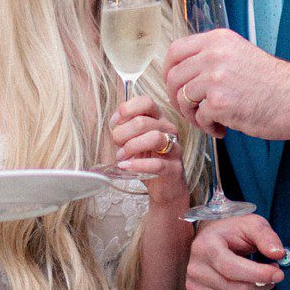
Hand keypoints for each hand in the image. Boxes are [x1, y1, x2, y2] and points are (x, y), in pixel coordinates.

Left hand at [109, 94, 188, 211]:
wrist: (165, 187)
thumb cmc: (148, 160)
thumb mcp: (135, 139)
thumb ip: (126, 128)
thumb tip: (115, 122)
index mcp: (159, 119)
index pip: (146, 102)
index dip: (127, 109)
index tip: (115, 123)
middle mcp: (169, 129)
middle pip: (143, 121)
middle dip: (123, 133)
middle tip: (117, 145)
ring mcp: (174, 148)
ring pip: (154, 138)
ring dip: (131, 147)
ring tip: (121, 157)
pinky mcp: (174, 168)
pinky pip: (157, 163)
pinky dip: (138, 165)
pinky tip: (126, 166)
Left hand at [165, 29, 289, 140]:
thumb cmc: (273, 83)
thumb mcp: (240, 55)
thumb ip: (213, 57)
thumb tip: (182, 71)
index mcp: (218, 40)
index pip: (175, 50)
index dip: (169, 71)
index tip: (173, 85)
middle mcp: (214, 55)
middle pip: (174, 77)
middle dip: (176, 97)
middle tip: (190, 110)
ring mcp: (216, 78)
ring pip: (182, 98)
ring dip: (192, 115)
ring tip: (211, 121)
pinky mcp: (220, 102)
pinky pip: (199, 118)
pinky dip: (208, 127)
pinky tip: (223, 129)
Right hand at [186, 212, 287, 289]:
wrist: (207, 239)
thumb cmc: (231, 231)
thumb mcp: (251, 224)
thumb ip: (266, 237)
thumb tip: (278, 254)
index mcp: (206, 247)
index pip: (233, 269)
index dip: (260, 275)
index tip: (279, 273)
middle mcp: (195, 268)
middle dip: (262, 285)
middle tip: (273, 275)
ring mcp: (192, 286)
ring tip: (259, 279)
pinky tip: (245, 286)